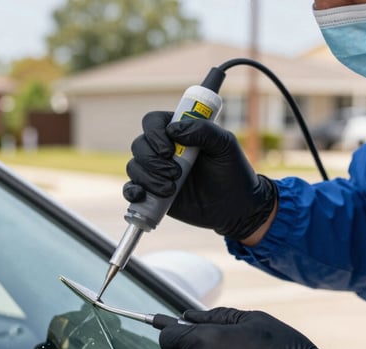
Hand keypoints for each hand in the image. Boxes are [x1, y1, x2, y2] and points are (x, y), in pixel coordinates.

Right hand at [123, 111, 277, 241]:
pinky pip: (130, 189)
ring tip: (171, 189)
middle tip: (176, 173)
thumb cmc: (233, 172)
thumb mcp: (225, 145)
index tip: (170, 150)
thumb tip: (173, 130)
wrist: (235, 208)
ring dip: (149, 178)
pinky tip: (143, 195)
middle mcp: (163, 150)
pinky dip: (132, 191)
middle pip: (139, 145)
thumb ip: (204, 130)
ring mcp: (156, 172)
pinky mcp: (152, 193)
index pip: (152, 122)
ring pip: (134, 167)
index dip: (155, 134)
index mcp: (179, 132)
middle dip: (153, 161)